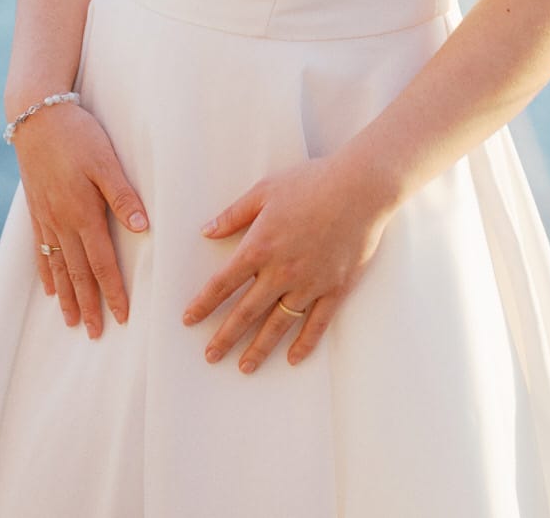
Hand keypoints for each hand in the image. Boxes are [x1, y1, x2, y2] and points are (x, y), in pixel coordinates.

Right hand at [12, 103, 148, 335]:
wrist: (36, 115)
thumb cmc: (77, 134)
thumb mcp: (106, 160)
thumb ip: (123, 195)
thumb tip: (143, 229)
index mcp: (83, 213)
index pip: (101, 263)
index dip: (113, 291)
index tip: (122, 318)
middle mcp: (62, 221)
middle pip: (78, 273)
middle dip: (89, 305)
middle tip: (96, 334)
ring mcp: (45, 217)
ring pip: (57, 267)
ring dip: (67, 296)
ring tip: (72, 322)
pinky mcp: (35, 209)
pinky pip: (40, 250)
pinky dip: (46, 272)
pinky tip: (49, 288)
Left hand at [182, 155, 392, 374]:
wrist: (360, 189)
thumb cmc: (311, 183)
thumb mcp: (265, 190)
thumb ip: (234, 214)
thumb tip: (206, 231)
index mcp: (260, 246)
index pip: (223, 283)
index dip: (204, 303)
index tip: (189, 319)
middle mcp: (281, 272)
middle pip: (246, 312)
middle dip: (225, 337)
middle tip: (210, 355)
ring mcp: (309, 284)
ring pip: (278, 325)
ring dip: (259, 348)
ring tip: (244, 367)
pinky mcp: (335, 289)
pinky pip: (316, 324)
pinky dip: (304, 344)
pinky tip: (293, 358)